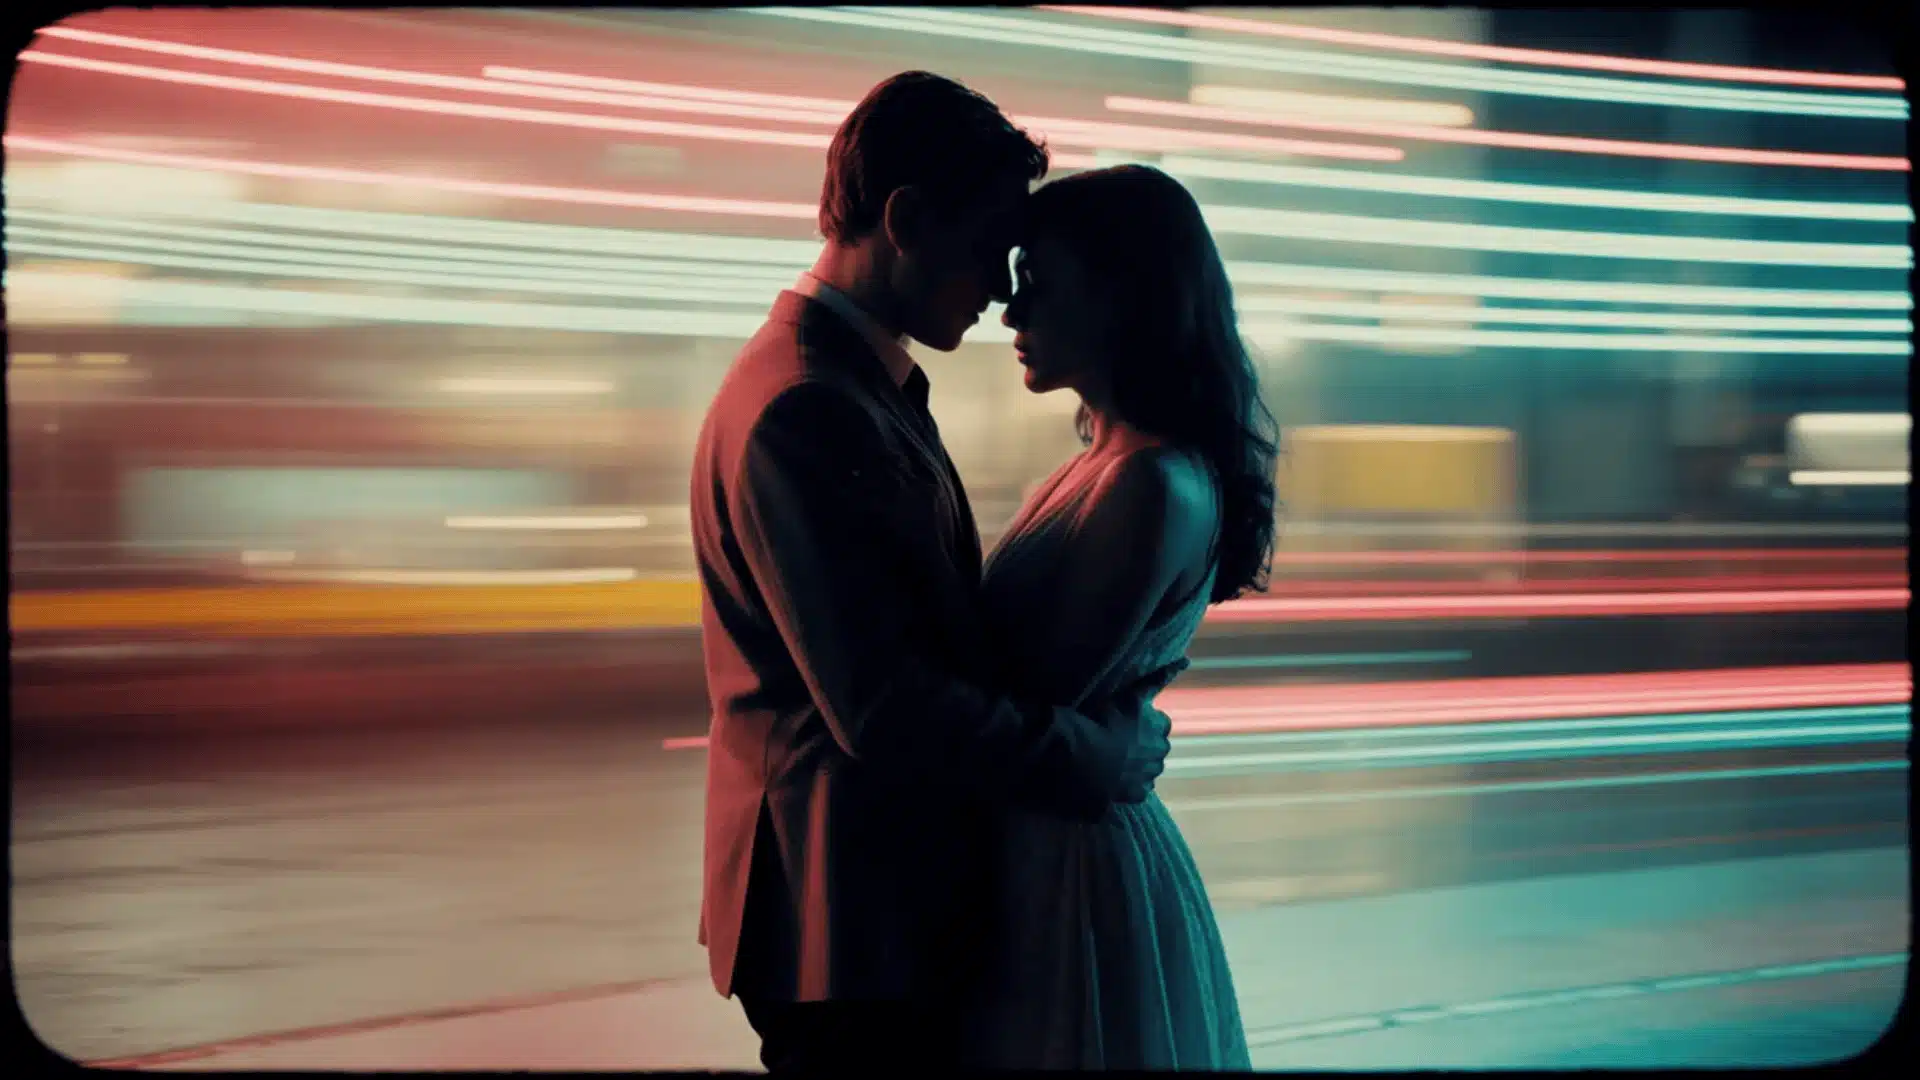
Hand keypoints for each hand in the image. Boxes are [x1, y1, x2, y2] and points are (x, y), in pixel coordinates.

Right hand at [1101, 658, 1186, 803]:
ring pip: (1150, 766)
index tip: (1129, 724)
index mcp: (1159, 725)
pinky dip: (1130, 784)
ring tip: (1115, 761)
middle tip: (1119, 742)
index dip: (1145, 723)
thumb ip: (1157, 679)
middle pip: (1158, 745)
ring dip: (1138, 763)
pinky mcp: (1141, 791)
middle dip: (1144, 744)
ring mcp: (1152, 771)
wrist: (1085, 756)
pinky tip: (1114, 778)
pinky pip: (1139, 787)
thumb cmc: (1103, 720)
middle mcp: (1161, 748)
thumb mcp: (1130, 694)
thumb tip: (1188, 660)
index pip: (1161, 723)